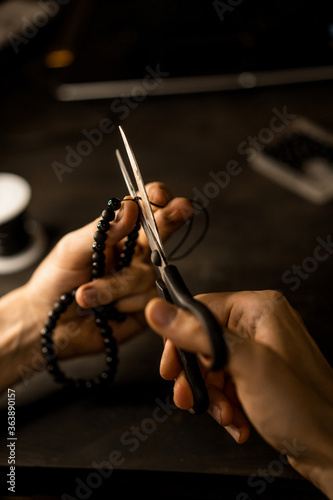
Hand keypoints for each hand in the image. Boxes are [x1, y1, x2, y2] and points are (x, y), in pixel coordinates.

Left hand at [24, 182, 192, 358]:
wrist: (48, 326)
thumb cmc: (55, 282)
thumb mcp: (71, 250)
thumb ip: (101, 229)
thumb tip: (129, 207)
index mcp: (118, 236)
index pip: (143, 212)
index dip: (156, 200)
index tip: (158, 195)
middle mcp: (135, 257)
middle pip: (161, 234)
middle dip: (169, 220)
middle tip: (180, 209)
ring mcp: (142, 283)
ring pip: (145, 274)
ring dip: (114, 286)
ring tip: (86, 296)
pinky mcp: (146, 310)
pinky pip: (146, 301)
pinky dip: (122, 304)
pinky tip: (106, 311)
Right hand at [145, 291, 332, 496]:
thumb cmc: (303, 407)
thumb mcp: (244, 365)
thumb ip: (198, 335)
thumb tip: (158, 311)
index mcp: (259, 309)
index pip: (201, 309)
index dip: (180, 338)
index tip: (171, 367)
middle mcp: (260, 326)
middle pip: (205, 341)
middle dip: (198, 376)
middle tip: (190, 397)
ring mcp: (262, 352)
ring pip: (214, 367)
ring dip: (213, 396)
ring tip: (226, 415)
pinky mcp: (262, 376)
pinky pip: (229, 383)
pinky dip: (227, 405)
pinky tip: (237, 421)